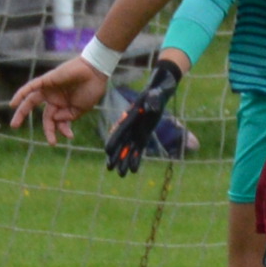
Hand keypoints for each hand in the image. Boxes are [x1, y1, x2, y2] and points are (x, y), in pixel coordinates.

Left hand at [6, 53, 109, 140]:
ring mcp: (49, 89)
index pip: (57, 121)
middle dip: (47, 129)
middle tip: (51, 143)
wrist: (95, 72)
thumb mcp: (81, 109)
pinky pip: (30, 87)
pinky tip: (12, 104)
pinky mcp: (46, 80)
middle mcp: (55, 98)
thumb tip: (54, 120)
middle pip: (45, 116)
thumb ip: (67, 117)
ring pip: (31, 101)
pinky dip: (21, 94)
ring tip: (14, 126)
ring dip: (22, 112)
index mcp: (64, 105)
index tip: (70, 136)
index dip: (62, 130)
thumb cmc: (91, 89)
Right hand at [102, 55, 185, 176]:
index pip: (121, 130)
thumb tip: (151, 108)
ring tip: (121, 175)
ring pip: (129, 149)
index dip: (114, 140)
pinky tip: (134, 170)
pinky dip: (136, 158)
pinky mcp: (143, 135)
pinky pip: (139, 149)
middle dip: (116, 156)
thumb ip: (152, 102)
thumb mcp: (155, 95)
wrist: (158, 92)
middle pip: (121, 143)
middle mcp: (131, 126)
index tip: (107, 151)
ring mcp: (136, 131)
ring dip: (125, 161)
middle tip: (109, 168)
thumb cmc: (156, 92)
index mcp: (131, 116)